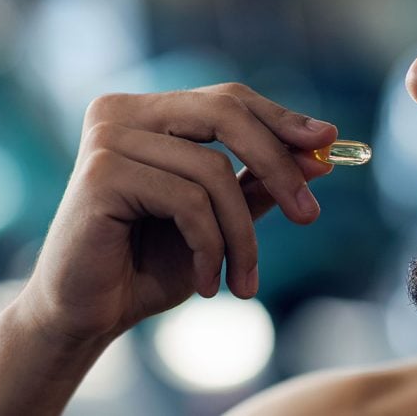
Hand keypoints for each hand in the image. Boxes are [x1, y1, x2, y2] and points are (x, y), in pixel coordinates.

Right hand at [18, 84, 336, 342]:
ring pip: (213, 172)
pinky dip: (210, 247)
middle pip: (226, 115)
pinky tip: (207, 282)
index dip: (282, 119)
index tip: (329, 142)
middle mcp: (122, 112)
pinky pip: (188, 202)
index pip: (228, 99)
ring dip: (241, 236)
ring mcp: (107, 138)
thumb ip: (259, 184)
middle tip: (310, 215)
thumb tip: (322, 154)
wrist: (87, 315)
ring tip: (244, 281)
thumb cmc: (149, 264)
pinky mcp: (100, 173)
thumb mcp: (219, 220)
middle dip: (278, 165)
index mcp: (148, 112)